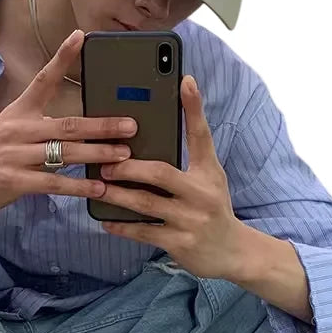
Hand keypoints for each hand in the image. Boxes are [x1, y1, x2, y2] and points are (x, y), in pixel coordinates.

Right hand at [0, 29, 137, 215]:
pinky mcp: (14, 180)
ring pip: (64, 153)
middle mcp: (19, 129)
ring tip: (123, 155)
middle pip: (67, 124)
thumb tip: (85, 125)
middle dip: (101, 125)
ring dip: (96, 154)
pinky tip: (98, 189)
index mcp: (20, 111)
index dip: (62, 58)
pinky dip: (78, 186)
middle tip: (130, 125)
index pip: (43, 79)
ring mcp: (15, 155)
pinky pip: (53, 183)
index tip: (80, 36)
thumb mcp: (16, 128)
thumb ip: (46, 125)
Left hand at [97, 74, 243, 279]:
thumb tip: (167, 120)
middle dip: (129, 167)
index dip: (194, 107)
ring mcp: (191, 220)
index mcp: (208, 172)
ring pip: (146, 203)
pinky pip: (144, 231)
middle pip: (161, 173)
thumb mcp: (210, 176)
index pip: (201, 135)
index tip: (184, 80)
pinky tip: (105, 219)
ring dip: (118, 194)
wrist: (233, 252)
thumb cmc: (213, 207)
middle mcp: (202, 194)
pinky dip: (122, 226)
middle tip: (105, 161)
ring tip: (98, 186)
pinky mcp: (180, 244)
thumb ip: (191, 151)